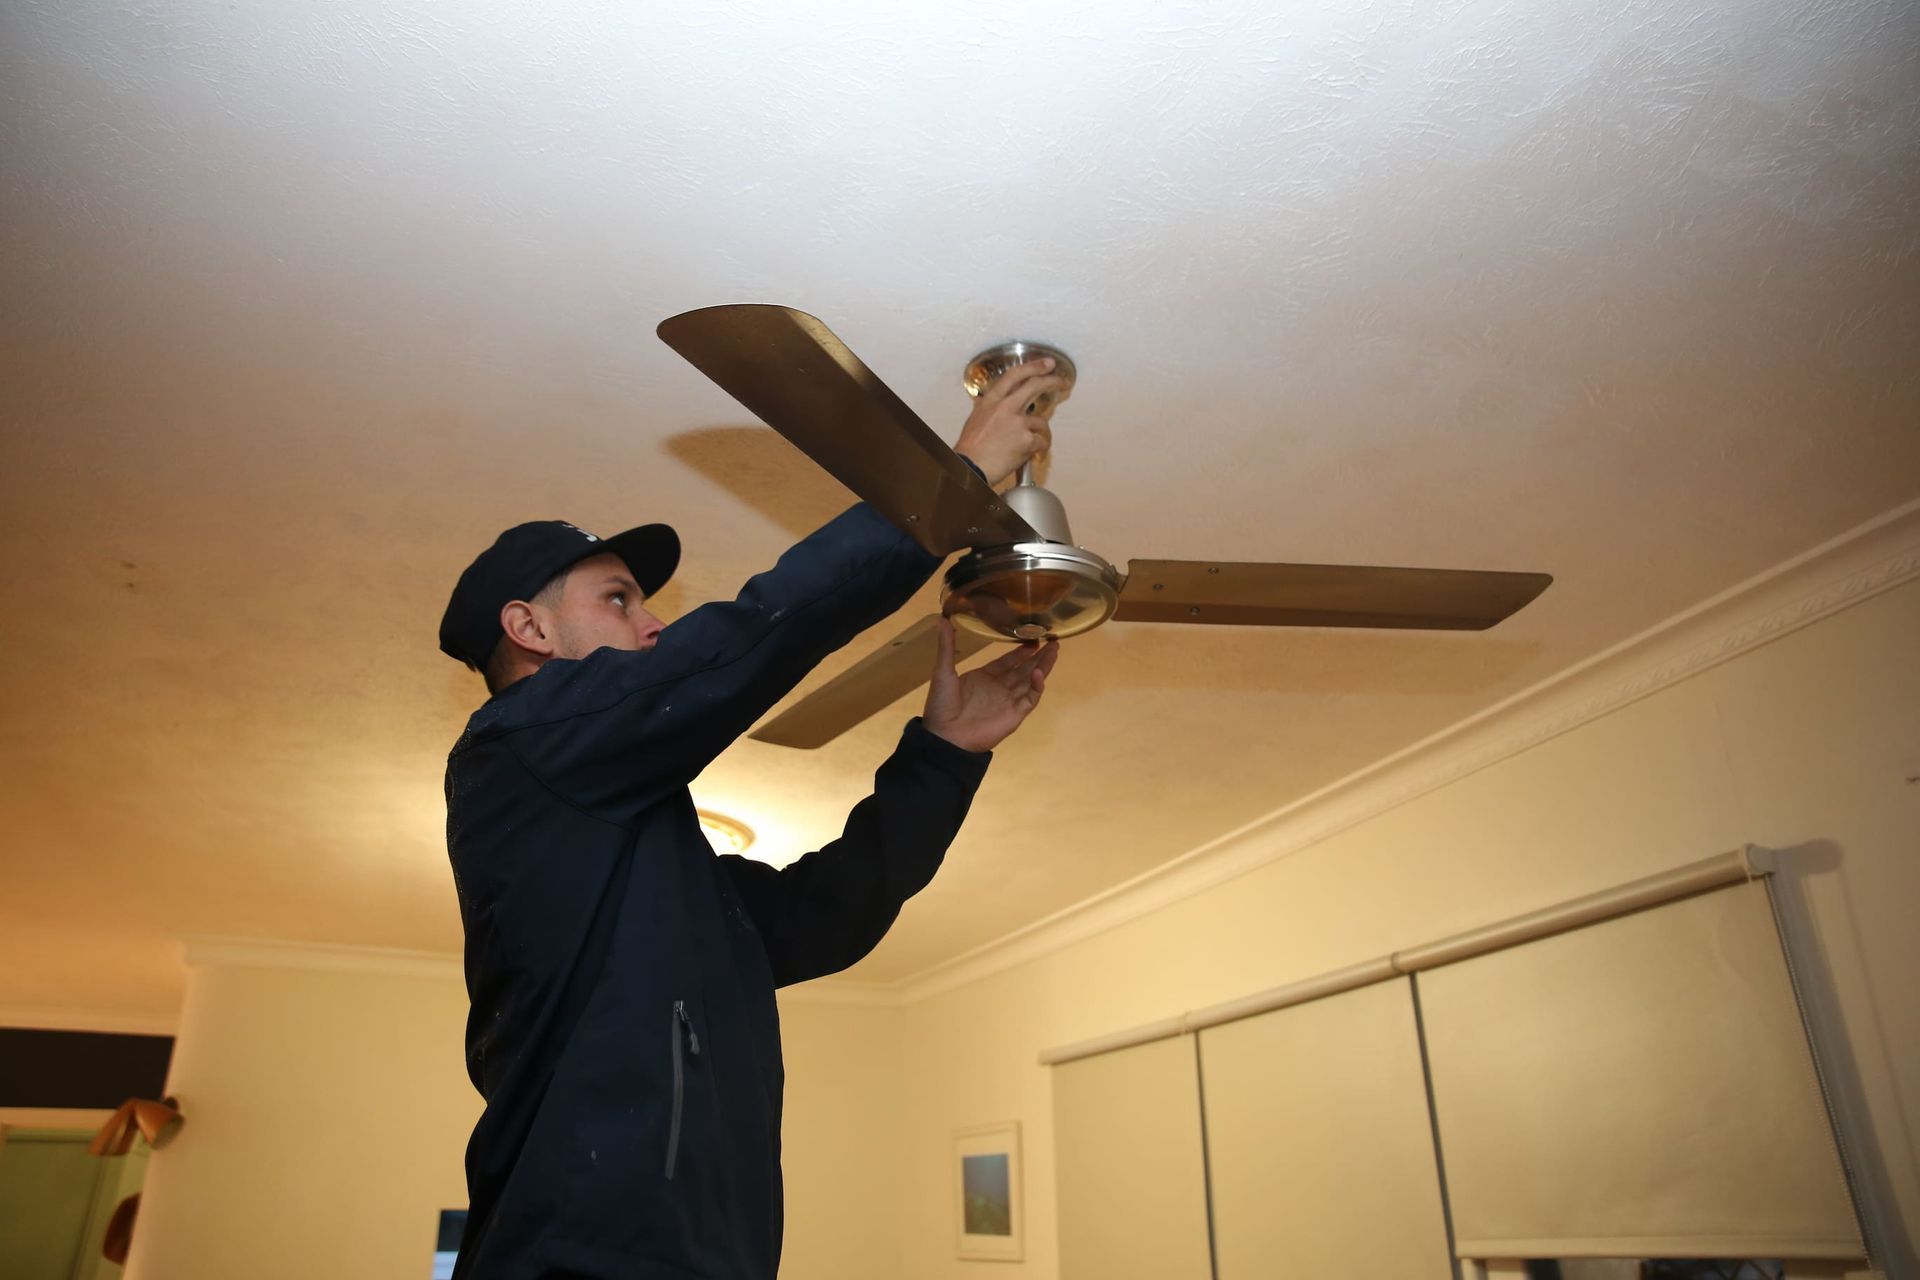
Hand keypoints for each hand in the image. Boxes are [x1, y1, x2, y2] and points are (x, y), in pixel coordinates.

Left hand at [923, 618, 1059, 752]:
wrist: (945, 736)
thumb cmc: (942, 705)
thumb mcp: (943, 671)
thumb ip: (946, 646)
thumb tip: (941, 619)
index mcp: (984, 677)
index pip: (1007, 661)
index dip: (1020, 651)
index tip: (1032, 638)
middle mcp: (999, 688)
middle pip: (1024, 669)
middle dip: (1038, 655)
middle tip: (1052, 641)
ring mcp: (1009, 701)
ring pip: (1031, 681)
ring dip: (1043, 666)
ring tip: (1054, 650)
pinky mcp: (1015, 714)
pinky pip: (1030, 699)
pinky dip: (1036, 686)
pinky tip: (1039, 673)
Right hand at [952, 359, 1070, 486]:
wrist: (971, 468)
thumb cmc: (971, 448)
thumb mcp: (976, 418)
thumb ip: (991, 408)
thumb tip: (1000, 404)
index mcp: (992, 400)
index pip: (1016, 375)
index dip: (1034, 366)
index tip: (1046, 364)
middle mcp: (1005, 407)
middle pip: (1035, 385)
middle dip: (1053, 381)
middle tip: (1062, 382)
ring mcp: (1017, 423)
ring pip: (1041, 421)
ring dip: (1041, 432)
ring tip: (1032, 442)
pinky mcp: (1026, 440)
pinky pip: (1041, 442)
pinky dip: (1038, 448)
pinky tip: (1030, 453)